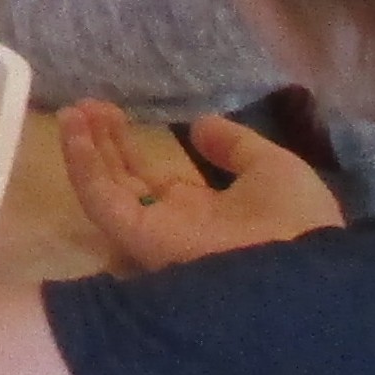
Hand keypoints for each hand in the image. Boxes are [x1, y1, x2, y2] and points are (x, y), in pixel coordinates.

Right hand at [63, 102, 344, 270]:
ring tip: (74, 111)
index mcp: (203, 211)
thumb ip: (234, 145)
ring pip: (106, 188)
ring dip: (86, 149)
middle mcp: (171, 222)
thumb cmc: (294, 218)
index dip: (134, 146)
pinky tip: (75, 130)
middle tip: (88, 105)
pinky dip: (82, 164)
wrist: (301, 269)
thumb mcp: (272, 167)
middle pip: (125, 179)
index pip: (155, 178)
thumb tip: (198, 125)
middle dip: (105, 143)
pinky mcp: (137, 238)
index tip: (117, 113)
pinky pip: (101, 199)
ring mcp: (152, 231)